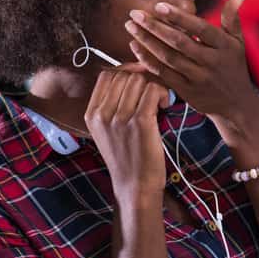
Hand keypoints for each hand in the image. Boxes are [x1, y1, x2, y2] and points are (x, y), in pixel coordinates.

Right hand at [84, 62, 171, 204]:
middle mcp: (102, 114)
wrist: (135, 186)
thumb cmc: (127, 157)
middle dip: (144, 78)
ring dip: (155, 85)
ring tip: (160, 101)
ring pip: (140, 80)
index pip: (107, 75)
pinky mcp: (140, 123)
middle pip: (125, 75)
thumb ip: (112, 106)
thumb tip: (130, 75)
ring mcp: (120, 118)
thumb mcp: (108, 131)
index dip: (128, 70)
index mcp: (92, 114)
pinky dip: (164, 93)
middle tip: (155, 91)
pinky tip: (166, 105)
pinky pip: (153, 90)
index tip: (142, 79)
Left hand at [123, 0, 258, 119]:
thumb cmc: (234, 66)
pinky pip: (163, 74)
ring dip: (147, 42)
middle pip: (179, 42)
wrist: (236, 103)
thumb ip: (232, 18)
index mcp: (224, 46)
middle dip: (154, 27)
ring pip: (168, 57)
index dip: (179, 18)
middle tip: (135, 14)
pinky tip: (135, 48)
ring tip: (131, 27)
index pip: (200, 29)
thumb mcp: (238, 42)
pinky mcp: (187, 91)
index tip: (159, 6)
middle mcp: (211, 62)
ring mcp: (198, 78)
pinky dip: (147, 61)